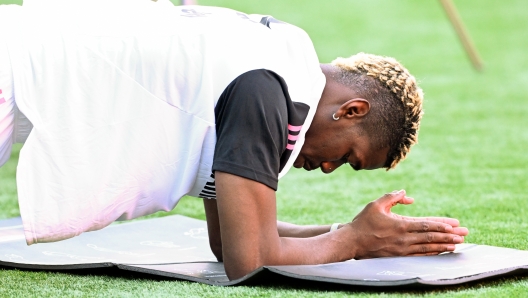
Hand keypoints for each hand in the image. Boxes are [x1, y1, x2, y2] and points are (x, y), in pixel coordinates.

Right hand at [347, 190, 468, 258]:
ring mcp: (402, 249)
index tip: (455, 225)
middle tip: (465, 234)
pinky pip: (421, 255)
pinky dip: (433, 253)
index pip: (426, 225)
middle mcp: (404, 238)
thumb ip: (393, 197)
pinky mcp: (399, 256)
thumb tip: (407, 194)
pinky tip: (442, 251)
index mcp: (400, 224)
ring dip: (445, 245)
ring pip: (429, 247)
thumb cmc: (362, 222)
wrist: (352, 242)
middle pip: (431, 237)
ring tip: (459, 243)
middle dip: (449, 235)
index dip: (442, 225)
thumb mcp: (376, 204)